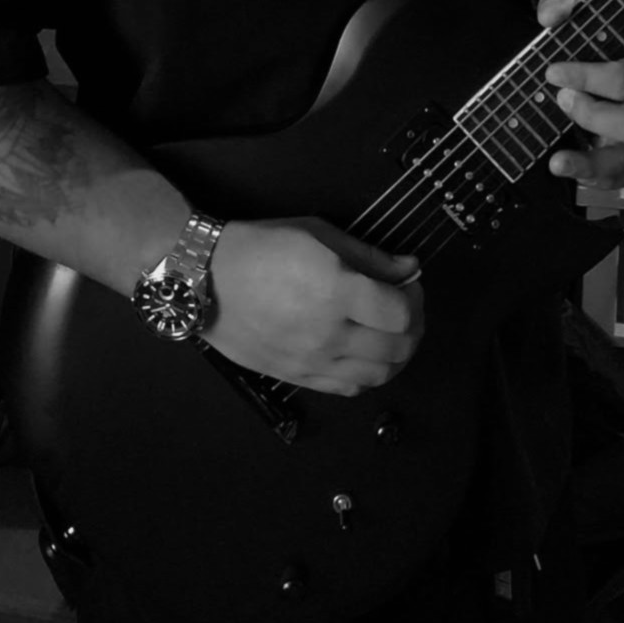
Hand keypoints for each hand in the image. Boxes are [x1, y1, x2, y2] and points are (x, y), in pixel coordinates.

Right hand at [203, 217, 423, 396]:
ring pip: (379, 375)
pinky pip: (349, 389)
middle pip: (398, 347)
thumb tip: (409, 268)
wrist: (208, 279)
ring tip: (390, 332)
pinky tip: (365, 354)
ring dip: (397, 355)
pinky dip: (368, 375)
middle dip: (413, 326)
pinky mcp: (298, 377)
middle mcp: (329, 334)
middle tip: (406, 307)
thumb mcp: (319, 234)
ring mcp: (313, 361)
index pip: (401, 312)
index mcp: (337, 292)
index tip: (408, 283)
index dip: (415, 297)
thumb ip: (369, 256)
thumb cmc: (263, 247)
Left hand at [537, 0, 623, 190]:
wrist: (598, 44)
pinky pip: (619, 179)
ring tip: (557, 158)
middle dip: (592, 115)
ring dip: (590, 161)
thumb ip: (563, 1)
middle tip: (560, 99)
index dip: (592, 77)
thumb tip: (552, 16)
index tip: (555, 71)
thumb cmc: (598, 28)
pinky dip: (593, 180)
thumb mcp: (580, 5)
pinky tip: (567, 170)